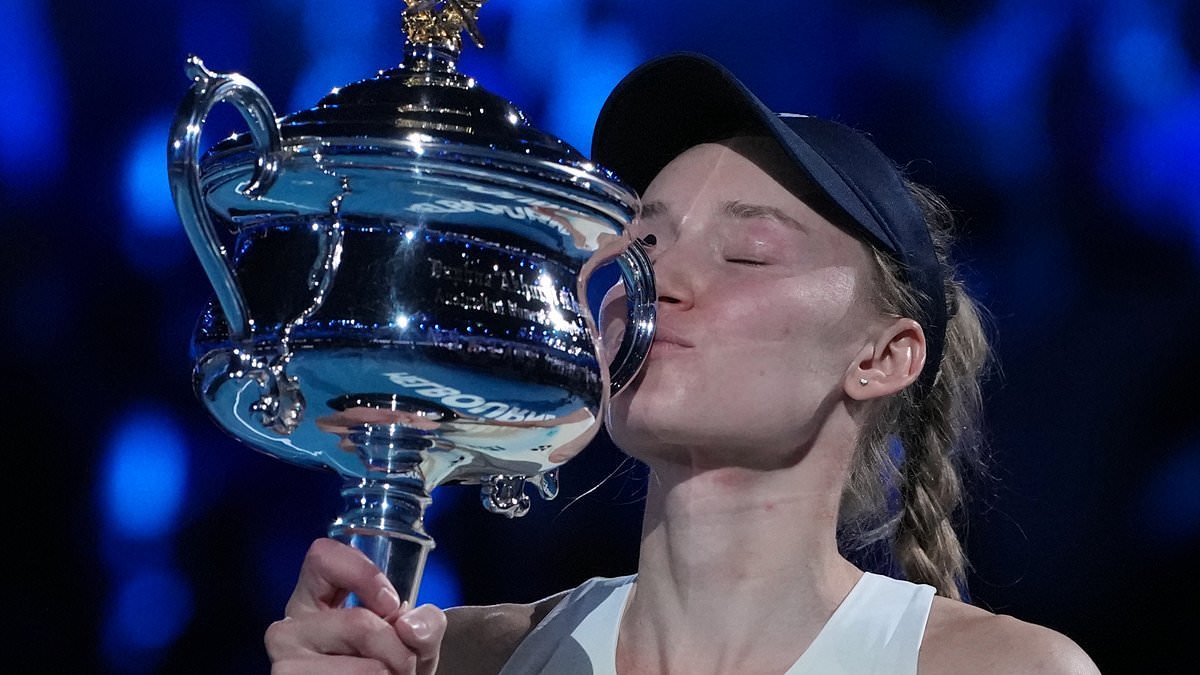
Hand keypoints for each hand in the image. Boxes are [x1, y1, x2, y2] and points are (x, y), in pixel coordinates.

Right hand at [264, 538, 446, 673]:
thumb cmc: (392, 663)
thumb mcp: (414, 637)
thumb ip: (426, 622)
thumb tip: (408, 626)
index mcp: (313, 597)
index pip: (323, 556)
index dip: (363, 574)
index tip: (391, 603)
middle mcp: (291, 627)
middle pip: (358, 623)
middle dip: (396, 647)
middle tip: (403, 662)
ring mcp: (287, 663)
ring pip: (363, 667)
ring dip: (390, 674)